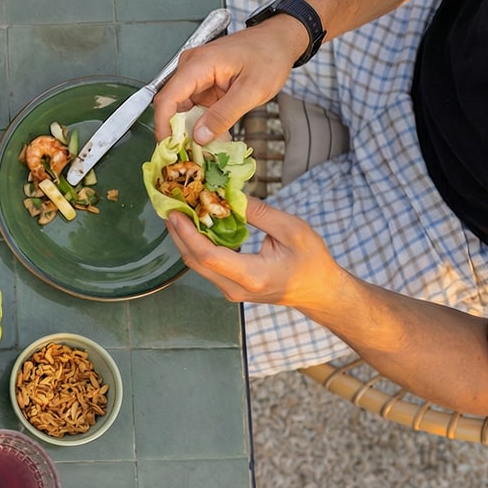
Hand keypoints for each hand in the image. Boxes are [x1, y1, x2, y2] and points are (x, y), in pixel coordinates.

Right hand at [152, 16, 304, 144]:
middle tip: (192, 154)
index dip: (163, 127)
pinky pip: (195, 108)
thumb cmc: (270, 55)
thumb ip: (224, 115)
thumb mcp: (252, 90)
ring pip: (183, 110)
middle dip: (179, 133)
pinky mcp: (203, 84)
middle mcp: (191, 68)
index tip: (170, 149)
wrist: (280, 39)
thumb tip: (199, 137)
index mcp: (198, 65)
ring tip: (205, 148)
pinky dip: (202, 123)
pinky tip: (213, 135)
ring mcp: (196, 76)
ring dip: (192, 130)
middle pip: (172, 107)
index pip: (167, 99)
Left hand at [164, 195, 348, 311]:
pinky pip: (205, 266)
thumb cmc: (311, 261)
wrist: (318, 292)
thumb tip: (231, 196)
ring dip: (184, 238)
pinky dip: (196, 245)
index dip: (187, 234)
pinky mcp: (229, 287)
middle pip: (194, 261)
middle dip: (178, 233)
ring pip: (196, 264)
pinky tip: (194, 225)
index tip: (175, 212)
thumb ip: (260, 213)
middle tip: (169, 205)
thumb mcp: (293, 230)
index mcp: (252, 276)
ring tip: (178, 211)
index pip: (208, 256)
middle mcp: (235, 288)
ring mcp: (230, 291)